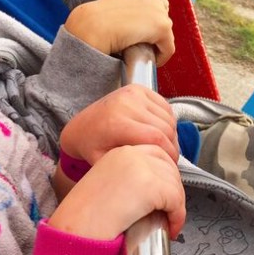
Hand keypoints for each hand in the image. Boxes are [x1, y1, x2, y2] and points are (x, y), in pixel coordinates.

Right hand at [49, 145, 184, 240]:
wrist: (80, 223)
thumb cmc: (90, 211)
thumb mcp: (109, 182)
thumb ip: (130, 177)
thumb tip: (157, 188)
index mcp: (121, 152)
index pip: (157, 154)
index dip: (166, 176)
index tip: (165, 196)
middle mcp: (132, 154)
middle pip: (170, 167)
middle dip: (174, 191)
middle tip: (169, 212)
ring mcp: (142, 168)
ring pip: (175, 185)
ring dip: (177, 206)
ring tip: (169, 223)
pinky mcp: (151, 186)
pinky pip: (176, 201)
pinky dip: (178, 217)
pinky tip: (171, 228)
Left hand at [60, 84, 178, 163]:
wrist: (82, 126)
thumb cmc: (93, 147)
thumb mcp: (106, 163)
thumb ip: (131, 165)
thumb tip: (158, 165)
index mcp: (116, 123)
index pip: (157, 138)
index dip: (169, 153)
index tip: (170, 163)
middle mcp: (125, 104)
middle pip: (165, 128)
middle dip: (171, 145)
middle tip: (168, 157)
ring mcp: (132, 93)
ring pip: (168, 117)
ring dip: (171, 133)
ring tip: (162, 145)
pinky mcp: (137, 89)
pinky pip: (165, 106)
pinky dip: (167, 120)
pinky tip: (158, 130)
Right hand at [64, 0, 174, 65]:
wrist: (94, 25)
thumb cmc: (96, 22)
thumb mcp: (114, 16)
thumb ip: (127, 20)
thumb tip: (135, 33)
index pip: (154, 17)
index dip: (147, 32)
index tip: (136, 42)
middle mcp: (153, 1)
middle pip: (163, 26)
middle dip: (154, 40)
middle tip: (140, 51)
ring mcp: (159, 14)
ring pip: (166, 38)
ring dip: (156, 48)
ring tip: (141, 55)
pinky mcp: (163, 28)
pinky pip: (168, 49)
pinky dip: (160, 58)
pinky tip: (147, 60)